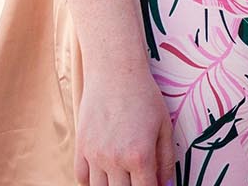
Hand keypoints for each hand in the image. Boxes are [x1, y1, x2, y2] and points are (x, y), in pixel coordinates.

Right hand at [74, 60, 174, 185]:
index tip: (152, 184)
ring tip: (123, 176)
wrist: (114, 73)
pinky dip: (92, 181)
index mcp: (140, 155)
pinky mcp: (81, 148)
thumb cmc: (144, 97)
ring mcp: (95, 155)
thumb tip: (164, 183)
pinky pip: (82, 178)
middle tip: (138, 178)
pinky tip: (105, 174)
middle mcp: (115, 159)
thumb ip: (166, 159)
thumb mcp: (164, 126)